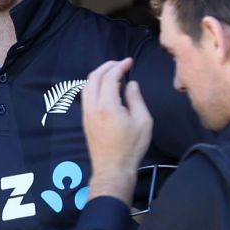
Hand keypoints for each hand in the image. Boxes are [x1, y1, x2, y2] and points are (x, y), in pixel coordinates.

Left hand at [81, 57, 151, 204]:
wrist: (113, 169)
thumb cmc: (131, 147)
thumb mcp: (143, 121)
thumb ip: (136, 99)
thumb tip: (131, 84)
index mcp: (107, 107)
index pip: (109, 78)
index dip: (120, 66)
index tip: (130, 61)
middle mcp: (92, 109)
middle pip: (93, 78)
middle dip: (107, 66)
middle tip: (121, 63)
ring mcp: (86, 115)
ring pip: (87, 87)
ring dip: (99, 75)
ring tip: (114, 72)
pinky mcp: (85, 121)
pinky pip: (87, 96)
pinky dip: (95, 86)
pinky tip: (107, 87)